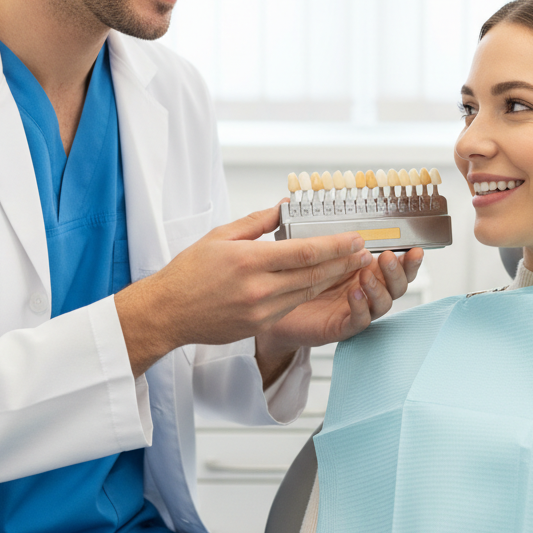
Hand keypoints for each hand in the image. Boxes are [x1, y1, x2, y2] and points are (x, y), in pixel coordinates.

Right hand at [114, 205, 372, 377]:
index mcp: (249, 261)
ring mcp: (261, 310)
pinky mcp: (260, 325)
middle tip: (364, 251)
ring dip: (335, 279)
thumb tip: (284, 207)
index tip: (354, 237)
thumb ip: (256, 222)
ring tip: (353, 266)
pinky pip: (294, 306)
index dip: (335, 245)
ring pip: (308, 292)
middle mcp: (258, 288)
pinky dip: (313, 293)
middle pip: (314, 274)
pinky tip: (324, 283)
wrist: (168, 312)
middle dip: (344, 262)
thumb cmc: (188, 272)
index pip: (305, 252)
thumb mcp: (220, 236)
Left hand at [254, 245, 423, 383]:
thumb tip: (302, 203)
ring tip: (366, 276)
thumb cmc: (297, 277)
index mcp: (365, 269)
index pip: (396, 265)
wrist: (277, 307)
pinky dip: (361, 308)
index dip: (409, 260)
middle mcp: (366, 290)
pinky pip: (359, 321)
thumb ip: (316, 230)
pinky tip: (355, 295)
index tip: (414, 249)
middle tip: (388, 257)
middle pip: (397, 285)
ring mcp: (357, 309)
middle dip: (398, 272)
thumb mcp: (311, 249)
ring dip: (379, 289)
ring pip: (383, 304)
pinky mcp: (342, 326)